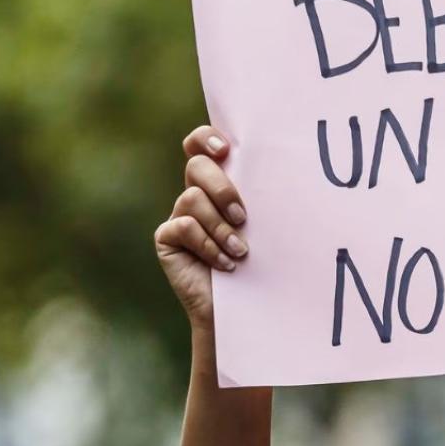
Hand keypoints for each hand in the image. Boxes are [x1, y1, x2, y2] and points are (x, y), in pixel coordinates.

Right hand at [154, 126, 248, 330]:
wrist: (245, 307)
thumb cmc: (262, 263)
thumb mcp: (263, 225)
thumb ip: (259, 196)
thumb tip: (277, 167)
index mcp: (218, 184)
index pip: (201, 146)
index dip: (206, 138)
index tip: (225, 149)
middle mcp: (195, 195)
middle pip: (197, 166)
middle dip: (222, 188)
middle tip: (243, 216)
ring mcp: (178, 216)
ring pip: (192, 198)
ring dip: (220, 227)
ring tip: (239, 251)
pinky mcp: (166, 239)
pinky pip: (183, 226)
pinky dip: (208, 245)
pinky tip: (225, 264)